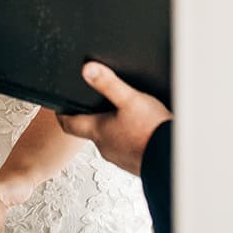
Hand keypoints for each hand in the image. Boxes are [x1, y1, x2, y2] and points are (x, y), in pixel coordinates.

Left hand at [56, 62, 171, 175]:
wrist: (173, 159)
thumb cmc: (151, 131)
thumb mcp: (130, 99)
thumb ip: (108, 84)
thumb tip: (86, 69)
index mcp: (98, 131)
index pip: (69, 124)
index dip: (62, 114)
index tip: (59, 107)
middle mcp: (105, 147)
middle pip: (90, 130)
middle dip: (91, 116)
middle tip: (94, 104)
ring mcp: (119, 158)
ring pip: (109, 139)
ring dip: (111, 128)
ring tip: (121, 114)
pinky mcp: (134, 163)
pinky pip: (125, 148)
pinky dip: (127, 137)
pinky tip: (139, 130)